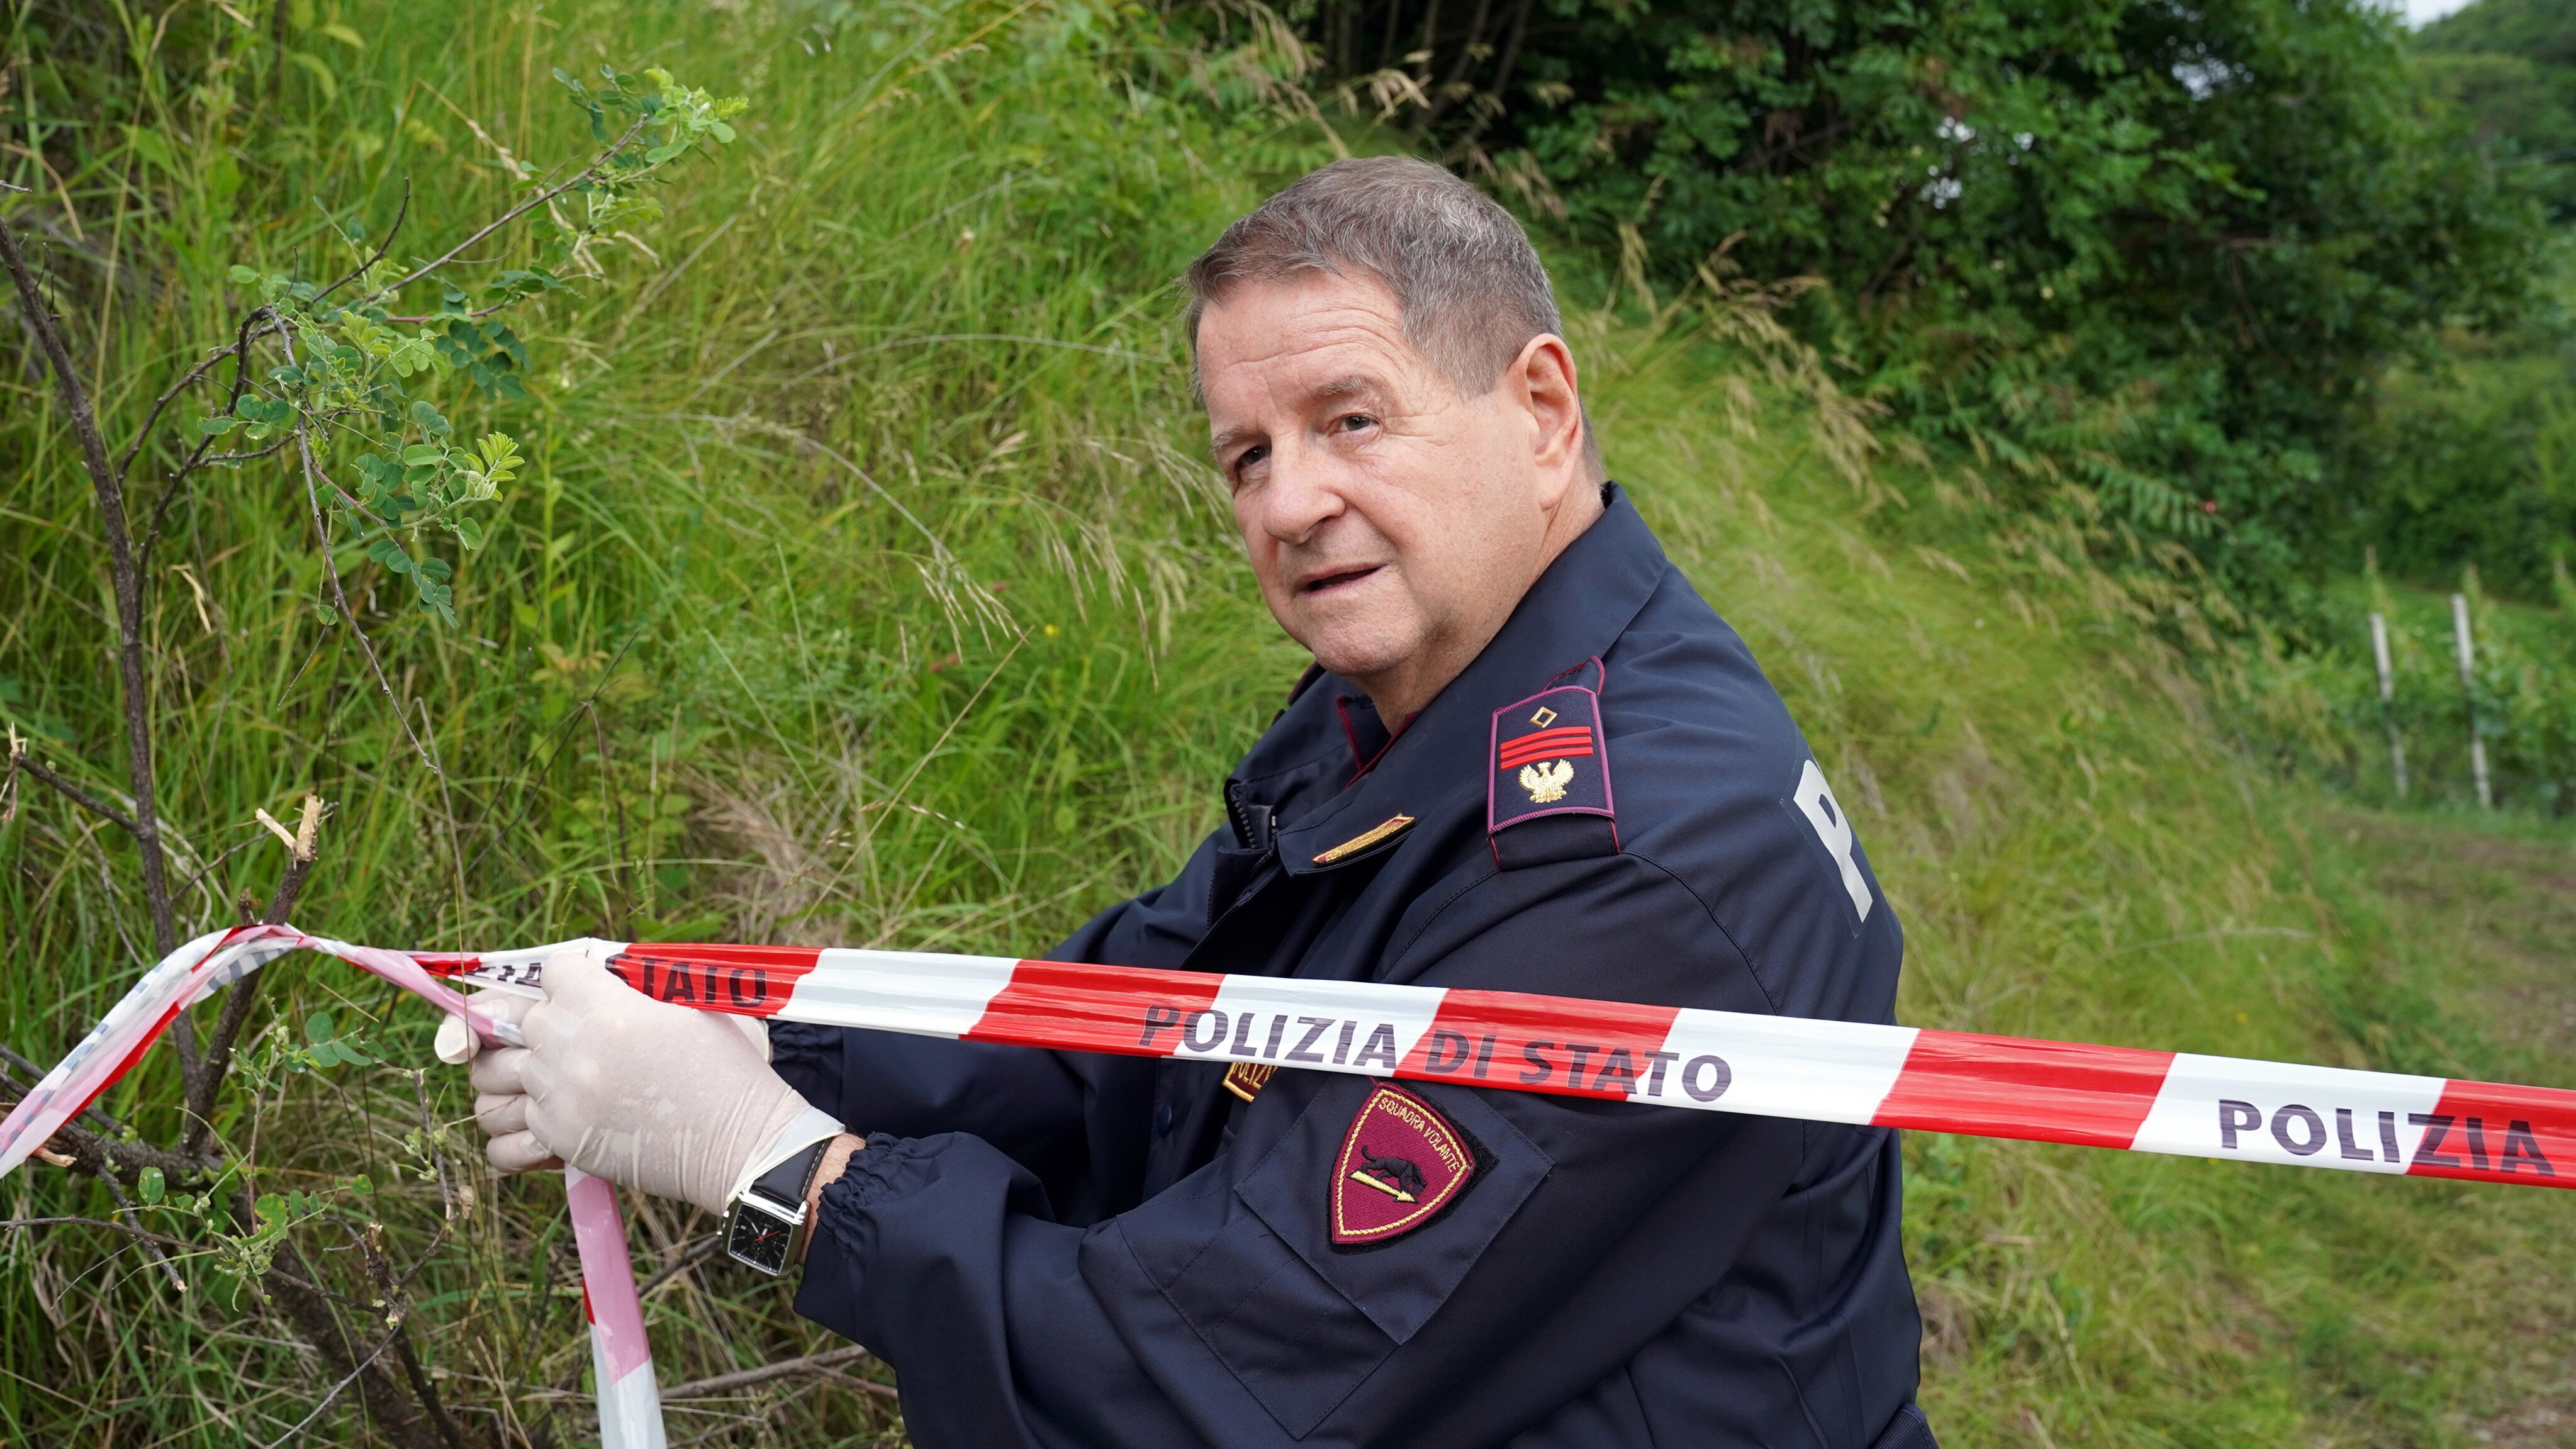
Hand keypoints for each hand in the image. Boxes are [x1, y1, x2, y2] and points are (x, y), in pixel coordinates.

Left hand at [464, 945, 812, 1212]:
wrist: (740, 1141)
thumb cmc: (728, 1067)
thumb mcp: (694, 1004)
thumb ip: (640, 985)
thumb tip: (603, 978)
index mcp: (608, 1009)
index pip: (554, 970)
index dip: (574, 978)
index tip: (591, 991)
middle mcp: (573, 1051)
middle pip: (521, 1020)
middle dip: (547, 1023)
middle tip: (578, 1037)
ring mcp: (560, 1099)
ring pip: (501, 1075)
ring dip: (524, 1072)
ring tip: (557, 1078)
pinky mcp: (560, 1141)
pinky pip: (508, 1131)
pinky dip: (525, 1125)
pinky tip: (556, 1117)